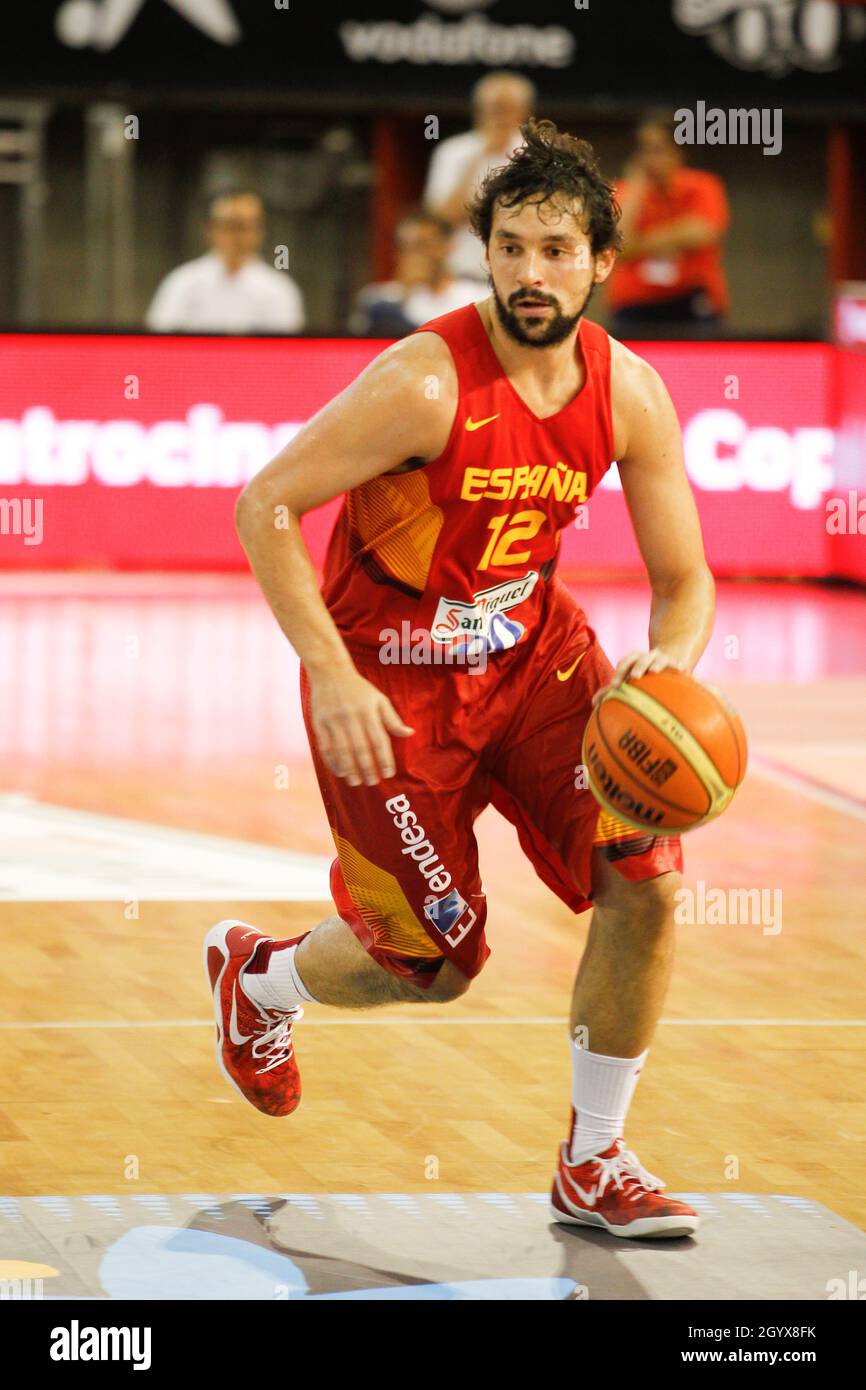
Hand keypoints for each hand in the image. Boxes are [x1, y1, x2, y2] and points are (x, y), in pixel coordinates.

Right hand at [308, 667, 413, 786]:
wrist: (329, 672)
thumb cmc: (358, 688)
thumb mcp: (379, 699)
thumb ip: (392, 719)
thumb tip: (410, 733)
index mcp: (368, 711)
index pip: (379, 740)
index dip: (384, 759)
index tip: (388, 773)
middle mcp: (350, 717)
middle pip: (360, 748)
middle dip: (367, 768)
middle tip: (372, 782)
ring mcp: (333, 721)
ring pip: (341, 750)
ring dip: (349, 769)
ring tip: (355, 782)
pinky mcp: (319, 723)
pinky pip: (325, 747)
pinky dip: (332, 761)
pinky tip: (339, 772)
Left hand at [592, 648, 685, 708]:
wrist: (665, 662)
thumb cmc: (642, 678)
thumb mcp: (629, 682)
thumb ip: (612, 691)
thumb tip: (595, 702)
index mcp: (633, 661)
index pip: (624, 663)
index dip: (619, 673)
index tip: (616, 687)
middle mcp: (646, 657)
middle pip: (639, 657)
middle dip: (637, 665)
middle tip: (635, 676)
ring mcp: (661, 658)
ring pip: (658, 658)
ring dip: (656, 663)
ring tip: (654, 671)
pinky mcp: (675, 662)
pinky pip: (677, 663)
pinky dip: (679, 665)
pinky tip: (683, 670)